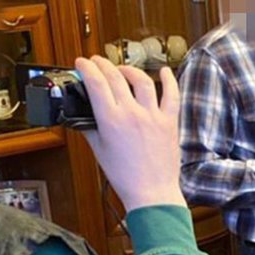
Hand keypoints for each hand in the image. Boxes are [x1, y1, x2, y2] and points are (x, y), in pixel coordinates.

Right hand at [74, 56, 186, 210]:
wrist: (151, 192)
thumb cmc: (126, 177)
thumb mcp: (99, 151)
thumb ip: (90, 129)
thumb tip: (83, 116)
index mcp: (111, 120)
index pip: (96, 83)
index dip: (87, 68)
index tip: (82, 63)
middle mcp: (132, 113)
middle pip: (115, 77)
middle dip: (103, 64)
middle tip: (97, 62)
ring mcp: (153, 115)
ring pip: (141, 80)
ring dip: (129, 70)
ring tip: (122, 69)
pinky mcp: (169, 121)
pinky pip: (172, 94)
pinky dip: (168, 79)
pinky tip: (164, 71)